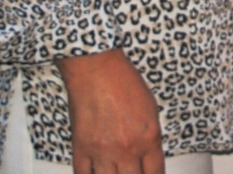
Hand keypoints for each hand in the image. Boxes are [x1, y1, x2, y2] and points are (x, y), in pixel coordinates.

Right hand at [57, 49, 162, 173]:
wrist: (96, 69)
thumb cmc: (124, 82)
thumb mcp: (151, 109)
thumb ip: (151, 137)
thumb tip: (149, 158)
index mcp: (149, 138)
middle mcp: (127, 149)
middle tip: (131, 172)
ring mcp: (103, 152)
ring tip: (114, 172)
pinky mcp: (81, 149)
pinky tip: (94, 173)